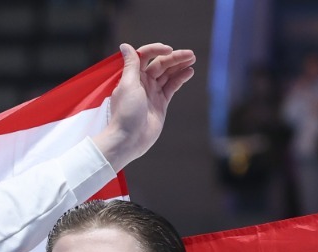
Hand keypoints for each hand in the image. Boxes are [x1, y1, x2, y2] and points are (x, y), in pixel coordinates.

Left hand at [94, 42, 196, 171]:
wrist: (129, 139)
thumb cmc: (126, 112)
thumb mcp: (128, 84)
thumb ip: (131, 65)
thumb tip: (125, 45)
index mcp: (132, 76)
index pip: (145, 56)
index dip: (156, 50)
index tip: (168, 50)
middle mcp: (142, 82)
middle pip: (160, 64)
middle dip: (174, 58)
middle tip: (190, 54)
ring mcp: (152, 92)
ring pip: (168, 74)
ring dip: (180, 65)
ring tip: (192, 59)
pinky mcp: (161, 102)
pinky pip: (172, 86)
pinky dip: (180, 78)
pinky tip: (189, 71)